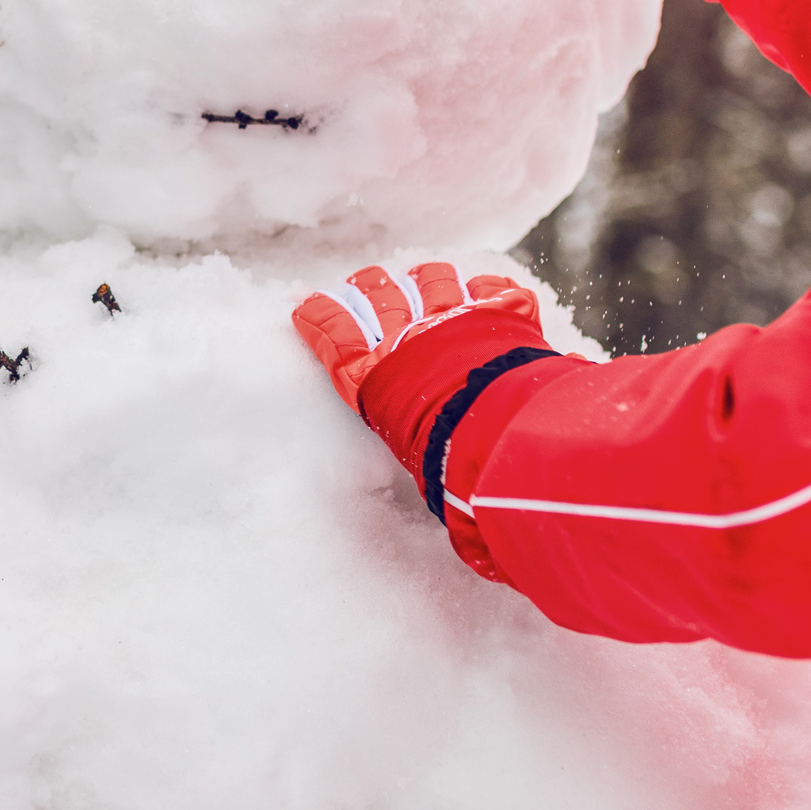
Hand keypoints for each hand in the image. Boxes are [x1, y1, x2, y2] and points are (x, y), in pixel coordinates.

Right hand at [293, 264, 567, 558]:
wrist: (505, 437)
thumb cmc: (455, 470)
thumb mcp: (423, 478)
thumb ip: (425, 472)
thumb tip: (461, 530)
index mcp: (374, 379)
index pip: (331, 334)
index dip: (317, 317)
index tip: (305, 307)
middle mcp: (406, 339)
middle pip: (375, 292)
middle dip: (368, 286)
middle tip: (366, 284)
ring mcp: (453, 317)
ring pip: (432, 279)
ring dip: (429, 281)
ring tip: (429, 282)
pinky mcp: (498, 312)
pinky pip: (492, 288)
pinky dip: (491, 292)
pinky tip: (493, 298)